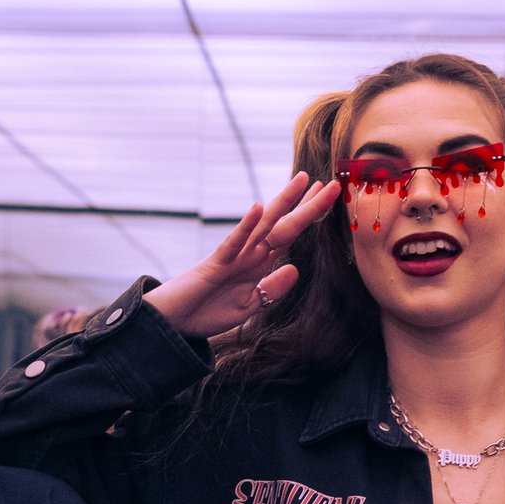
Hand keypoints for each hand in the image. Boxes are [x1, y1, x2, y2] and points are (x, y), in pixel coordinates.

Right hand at [148, 172, 338, 341]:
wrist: (173, 322)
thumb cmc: (206, 312)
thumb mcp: (249, 307)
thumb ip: (271, 291)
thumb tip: (294, 268)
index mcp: (259, 264)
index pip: (290, 235)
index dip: (309, 218)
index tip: (328, 199)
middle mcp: (250, 254)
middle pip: (284, 224)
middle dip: (307, 206)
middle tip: (330, 184)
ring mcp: (233, 256)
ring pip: (264, 225)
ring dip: (284, 203)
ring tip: (302, 180)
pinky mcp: (215, 264)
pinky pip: (233, 242)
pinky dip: (246, 226)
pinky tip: (258, 208)